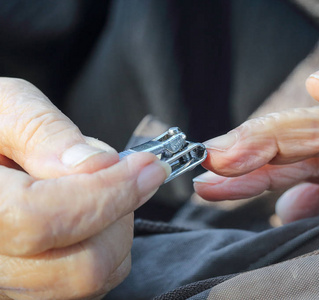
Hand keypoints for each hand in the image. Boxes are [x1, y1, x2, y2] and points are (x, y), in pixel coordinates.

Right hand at [0, 78, 168, 298]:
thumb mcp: (4, 108)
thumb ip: (43, 134)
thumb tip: (98, 165)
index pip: (41, 221)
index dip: (107, 194)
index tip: (148, 168)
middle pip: (78, 267)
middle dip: (119, 215)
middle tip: (121, 173)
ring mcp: (6, 284)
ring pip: (88, 283)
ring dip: (114, 233)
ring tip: (95, 190)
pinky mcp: (25, 287)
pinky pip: (82, 286)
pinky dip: (103, 250)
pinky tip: (89, 214)